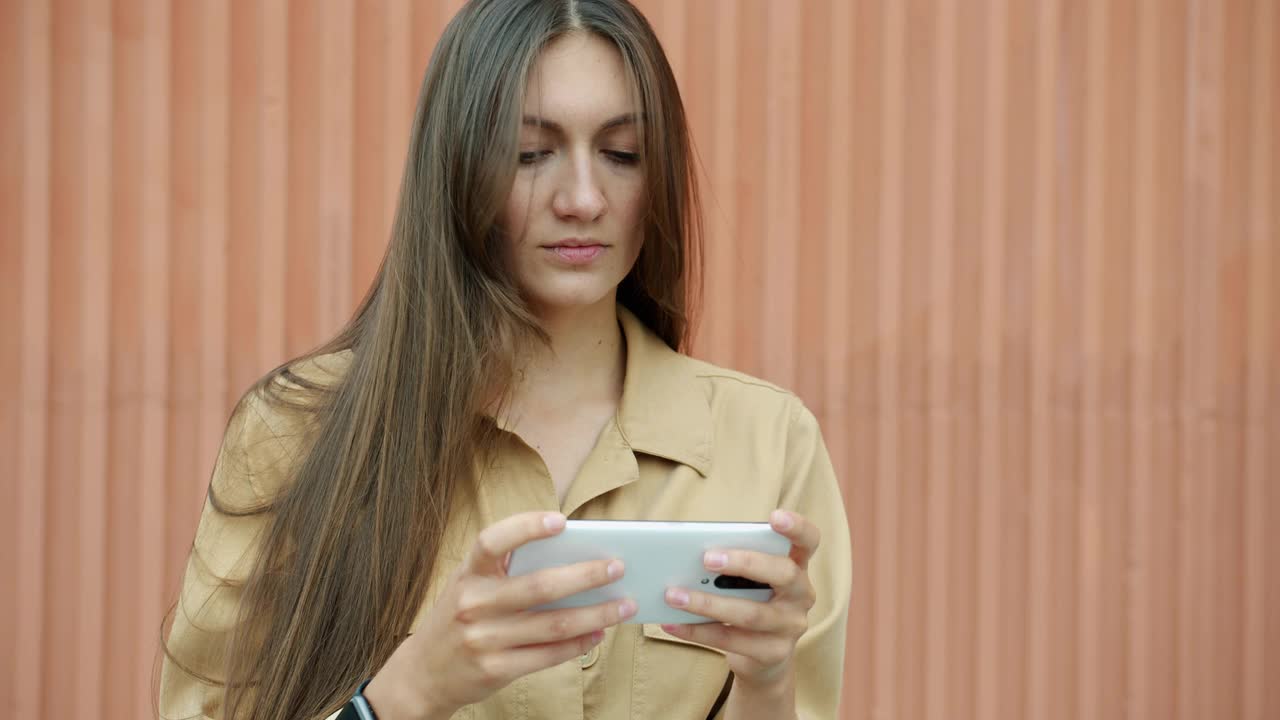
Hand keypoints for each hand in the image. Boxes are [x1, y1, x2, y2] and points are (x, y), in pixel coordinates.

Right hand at [364, 511, 635, 719]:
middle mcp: (472, 604)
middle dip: (586, 575)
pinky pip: (549, 654)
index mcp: (467, 574)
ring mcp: (483, 639)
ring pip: (554, 624)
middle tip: (617, 567)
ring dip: (596, 614)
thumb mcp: (469, 586)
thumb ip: (506, 572)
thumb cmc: (458, 619)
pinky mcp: (495, 669)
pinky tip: (598, 633)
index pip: (491, 542)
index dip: (526, 528)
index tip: (561, 520)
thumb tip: (571, 559)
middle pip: (539, 586)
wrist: (422, 674)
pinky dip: (579, 643)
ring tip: (623, 605)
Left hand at [659, 509, 818, 690]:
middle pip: (783, 573)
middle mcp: (801, 594)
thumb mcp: (749, 580)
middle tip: (707, 558)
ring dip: (707, 604)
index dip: (796, 527)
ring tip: (673, 595)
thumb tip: (688, 554)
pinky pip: (731, 641)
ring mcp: (791, 626)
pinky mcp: (774, 653)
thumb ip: (733, 565)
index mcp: (797, 566)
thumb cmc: (750, 602)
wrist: (762, 658)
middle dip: (744, 563)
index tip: (774, 516)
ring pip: (750, 613)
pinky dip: (697, 631)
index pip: (808, 541)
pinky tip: (672, 623)